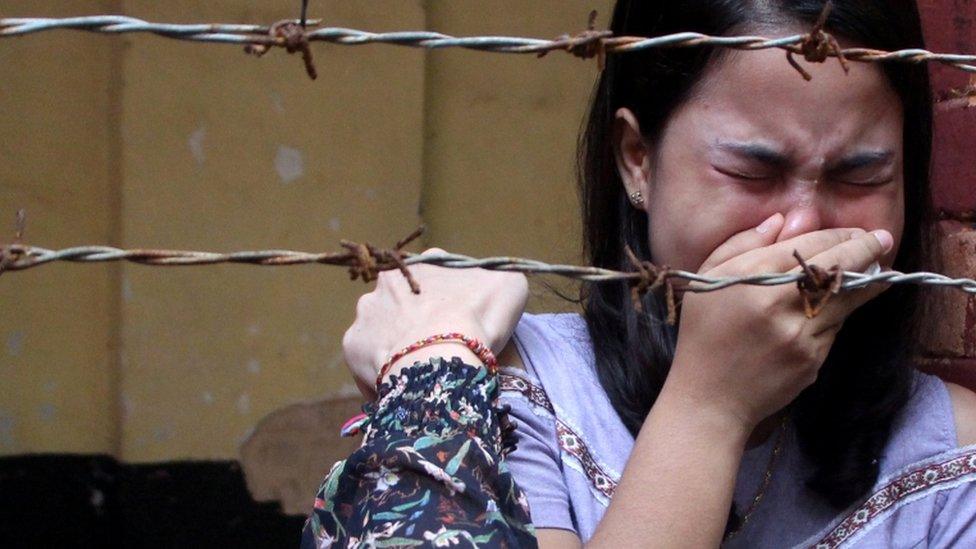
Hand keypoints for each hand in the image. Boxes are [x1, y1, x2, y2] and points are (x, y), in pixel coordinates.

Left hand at [342, 247, 528, 398]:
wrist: (439, 360)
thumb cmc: (477, 319)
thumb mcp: (508, 287)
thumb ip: (499, 278)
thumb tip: (492, 283)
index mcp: (425, 262)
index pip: (436, 277)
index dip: (449, 301)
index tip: (460, 322)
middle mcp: (388, 280)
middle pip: (405, 300)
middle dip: (417, 320)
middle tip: (438, 346)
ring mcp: (366, 311)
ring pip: (383, 327)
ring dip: (397, 343)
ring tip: (419, 369)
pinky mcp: (352, 344)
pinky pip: (368, 359)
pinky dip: (382, 370)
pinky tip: (402, 384)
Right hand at [665, 214, 893, 430]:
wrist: (709, 397)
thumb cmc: (703, 333)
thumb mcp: (708, 278)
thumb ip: (742, 243)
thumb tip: (782, 220)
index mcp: (750, 277)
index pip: (808, 244)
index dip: (838, 234)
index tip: (857, 230)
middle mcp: (778, 303)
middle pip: (836, 266)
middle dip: (865, 249)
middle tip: (882, 239)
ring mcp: (799, 334)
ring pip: (846, 298)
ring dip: (867, 281)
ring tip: (879, 269)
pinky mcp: (812, 359)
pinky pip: (834, 328)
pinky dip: (838, 316)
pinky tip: (838, 308)